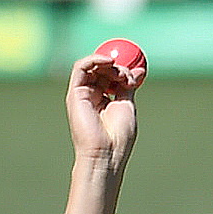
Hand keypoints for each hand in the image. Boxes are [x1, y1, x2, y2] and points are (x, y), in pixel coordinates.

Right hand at [66, 46, 141, 165]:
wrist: (106, 153)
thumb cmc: (118, 137)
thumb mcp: (127, 105)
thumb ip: (128, 86)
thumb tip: (138, 70)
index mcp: (104, 100)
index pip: (110, 76)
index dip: (123, 70)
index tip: (137, 72)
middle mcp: (91, 96)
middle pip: (102, 70)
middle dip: (118, 68)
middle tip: (129, 76)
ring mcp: (82, 94)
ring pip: (92, 66)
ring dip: (110, 65)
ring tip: (122, 77)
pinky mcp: (74, 93)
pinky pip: (80, 67)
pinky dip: (94, 59)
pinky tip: (109, 61)